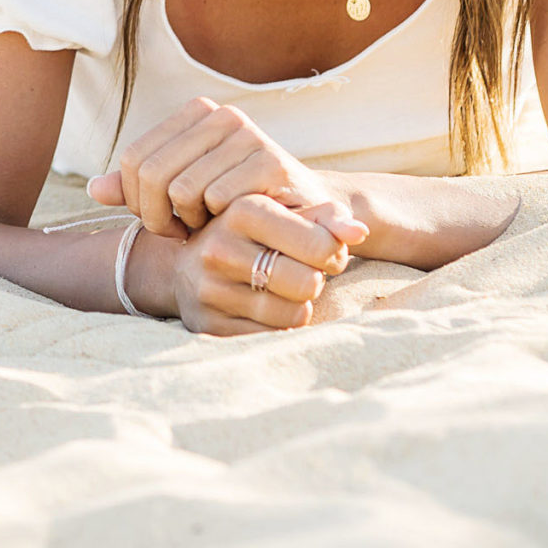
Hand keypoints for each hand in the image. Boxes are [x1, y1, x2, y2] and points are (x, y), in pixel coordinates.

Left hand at [89, 98, 364, 264]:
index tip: (157, 220)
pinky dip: (216, 222)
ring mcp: (247, 134)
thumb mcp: (182, 193)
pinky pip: (216, 198)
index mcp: (194, 114)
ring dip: (188, 222)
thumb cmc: (237, 205)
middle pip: (151, 173)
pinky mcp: (271, 160)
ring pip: (181, 189)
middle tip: (176, 233)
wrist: (306, 216)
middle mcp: (219, 115)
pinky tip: (228, 227)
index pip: (134, 158)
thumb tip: (93, 188)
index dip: (135, 200)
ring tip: (205, 227)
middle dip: (155, 216)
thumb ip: (138, 189)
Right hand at [158, 196, 333, 333]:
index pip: (320, 245)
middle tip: (303, 273)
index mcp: (241, 210)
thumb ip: (327, 216)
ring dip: (299, 306)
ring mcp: (211, 290)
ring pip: (294, 314)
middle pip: (308, 283)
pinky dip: (278, 326)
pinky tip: (264, 309)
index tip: (324, 252)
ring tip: (282, 290)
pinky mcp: (209, 325)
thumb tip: (360, 232)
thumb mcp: (285, 212)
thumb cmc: (253, 235)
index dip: (333, 253)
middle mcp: (220, 249)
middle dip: (314, 280)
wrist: (187, 266)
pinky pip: (272, 337)